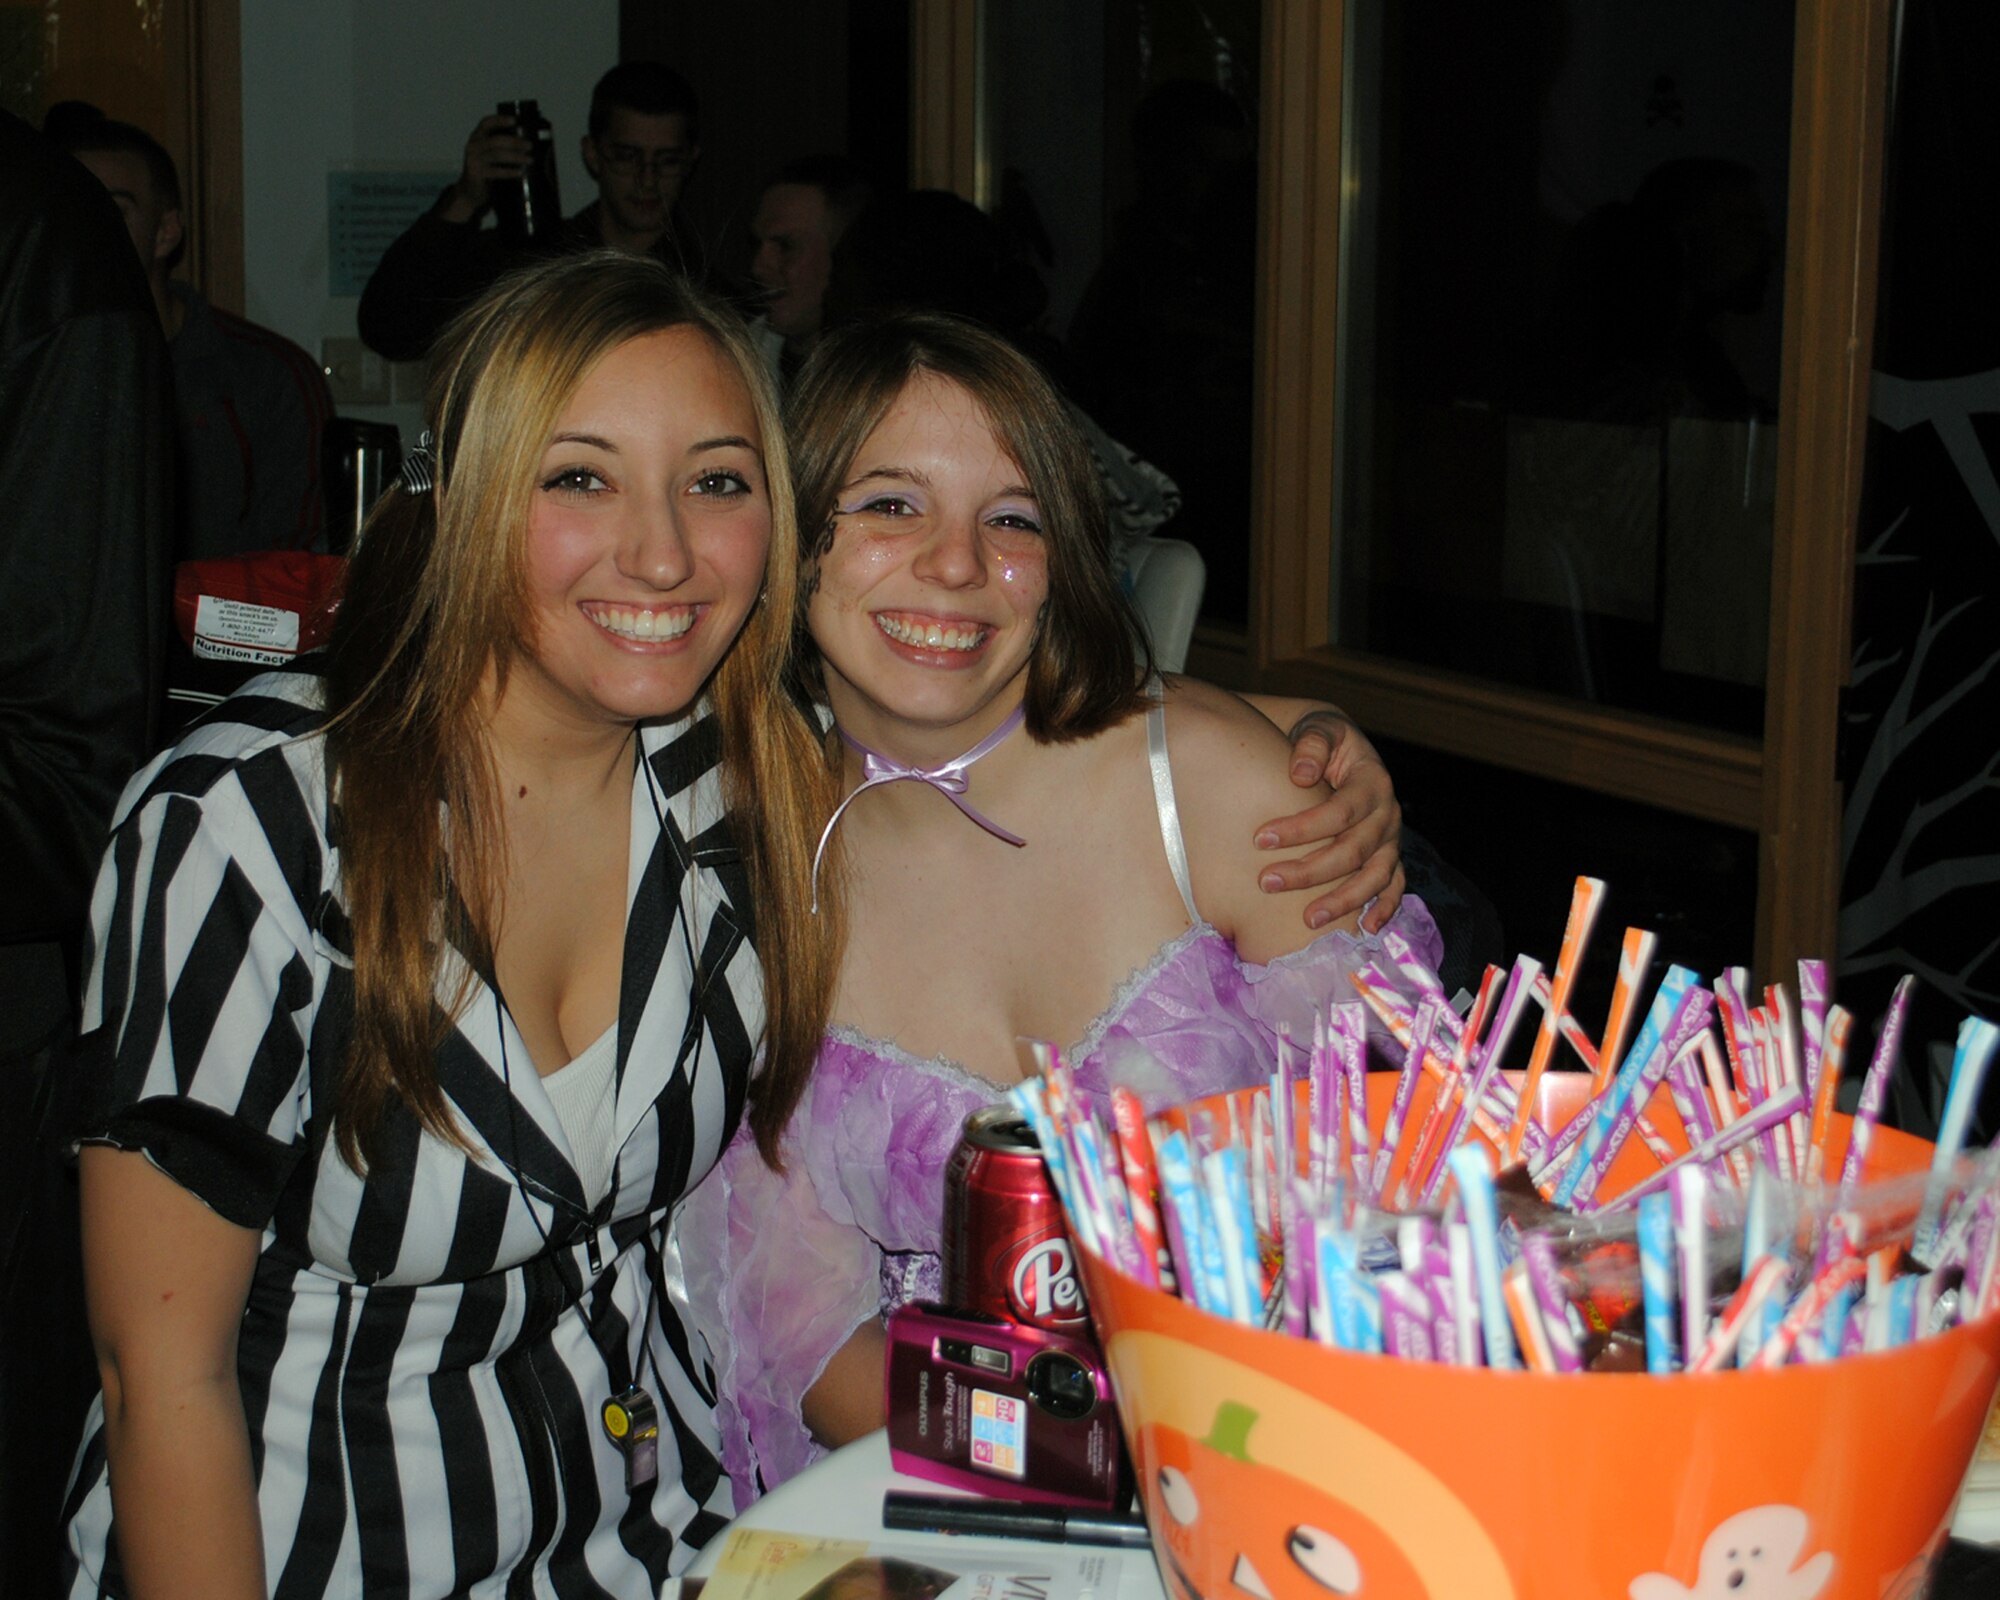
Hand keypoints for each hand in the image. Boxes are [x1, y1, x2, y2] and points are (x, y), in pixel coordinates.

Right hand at [442, 113, 532, 221]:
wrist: (470, 189)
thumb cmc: (486, 168)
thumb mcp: (490, 153)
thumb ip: (501, 145)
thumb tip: (526, 140)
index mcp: (477, 137)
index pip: (486, 123)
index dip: (499, 120)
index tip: (514, 120)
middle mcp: (473, 145)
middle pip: (495, 140)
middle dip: (514, 142)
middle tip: (529, 145)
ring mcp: (473, 159)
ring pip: (497, 155)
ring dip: (515, 157)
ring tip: (530, 160)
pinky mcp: (476, 173)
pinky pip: (496, 171)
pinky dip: (509, 172)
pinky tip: (520, 172)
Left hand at [1255, 709, 1404, 931]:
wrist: (1337, 747)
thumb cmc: (1319, 740)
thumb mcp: (1318, 728)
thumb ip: (1312, 744)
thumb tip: (1300, 775)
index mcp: (1372, 780)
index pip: (1340, 812)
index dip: (1302, 828)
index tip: (1260, 839)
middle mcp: (1387, 813)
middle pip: (1354, 850)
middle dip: (1310, 871)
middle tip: (1266, 882)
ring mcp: (1391, 839)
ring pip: (1375, 876)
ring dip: (1343, 901)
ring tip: (1307, 920)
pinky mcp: (1389, 857)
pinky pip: (1394, 886)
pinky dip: (1385, 908)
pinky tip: (1366, 930)